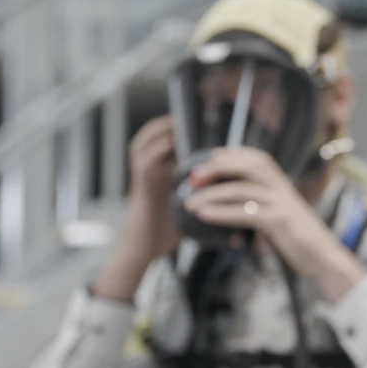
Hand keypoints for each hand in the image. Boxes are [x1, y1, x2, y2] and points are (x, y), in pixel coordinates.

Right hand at [93, 116, 180, 301]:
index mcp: (156, 175)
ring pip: (141, 147)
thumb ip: (197, 193)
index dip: (170, 131)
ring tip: (177, 125)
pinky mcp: (141, 191)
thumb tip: (225, 187)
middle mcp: (146, 174)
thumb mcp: (182, 206)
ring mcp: (141, 181)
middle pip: (146, 139)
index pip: (158, 144)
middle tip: (181, 116)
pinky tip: (172, 145)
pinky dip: (158, 153)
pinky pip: (146, 166)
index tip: (189, 120)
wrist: (144, 251)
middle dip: (163, 126)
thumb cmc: (165, 231)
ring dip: (159, 134)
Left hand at [183, 147, 365, 300]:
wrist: (325, 258)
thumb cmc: (302, 241)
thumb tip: (240, 208)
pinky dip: (221, 212)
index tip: (212, 154)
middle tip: (193, 177)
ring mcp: (282, 203)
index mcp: (284, 186)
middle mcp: (283, 189)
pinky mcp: (279, 220)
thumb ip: (265, 208)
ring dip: (211, 194)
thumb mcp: (284, 217)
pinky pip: (245, 213)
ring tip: (189, 203)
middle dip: (218, 167)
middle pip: (248, 166)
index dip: (235, 154)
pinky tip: (204, 215)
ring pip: (241, 190)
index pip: (259, 159)